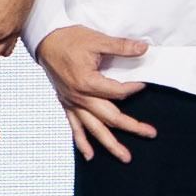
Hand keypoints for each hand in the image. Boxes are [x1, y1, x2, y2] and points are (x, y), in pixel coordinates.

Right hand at [40, 24, 156, 161]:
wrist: (45, 41)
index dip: (134, 88)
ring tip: (125, 157)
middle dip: (132, 127)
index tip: (144, 84)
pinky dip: (82, 143)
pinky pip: (75, 128)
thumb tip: (143, 48)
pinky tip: (90, 156)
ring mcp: (72, 103)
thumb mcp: (97, 40)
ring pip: (94, 129)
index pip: (119, 92)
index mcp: (88, 82)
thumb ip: (121, 47)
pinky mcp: (66, 104)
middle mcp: (80, 97)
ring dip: (110, 144)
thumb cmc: (70, 39)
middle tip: (150, 133)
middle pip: (111, 117)